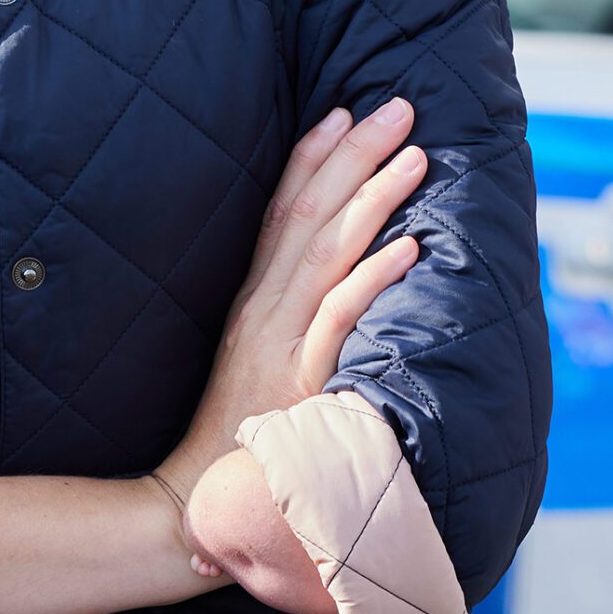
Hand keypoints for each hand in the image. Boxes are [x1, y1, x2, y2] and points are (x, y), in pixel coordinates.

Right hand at [156, 100, 426, 586]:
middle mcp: (264, 312)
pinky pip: (340, 322)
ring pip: (328, 253)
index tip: (343, 111)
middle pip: (309, 215)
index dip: (312, 156)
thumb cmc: (233, 436)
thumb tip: (324, 273)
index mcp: (252, 302)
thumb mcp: (250, 360)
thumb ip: (281, 317)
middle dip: (353, 154)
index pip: (281, 211)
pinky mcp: (301, 383)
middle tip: (397, 107)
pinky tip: (408, 248)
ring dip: (372, 197)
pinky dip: (373, 280)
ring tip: (416, 156)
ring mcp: (280, 345)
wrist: (197, 506)